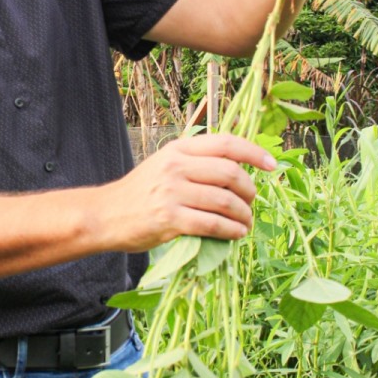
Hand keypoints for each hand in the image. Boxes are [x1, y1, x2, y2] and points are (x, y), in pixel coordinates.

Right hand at [98, 134, 276, 252]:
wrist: (105, 215)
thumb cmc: (140, 193)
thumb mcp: (164, 165)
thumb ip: (195, 163)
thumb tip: (238, 171)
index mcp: (178, 149)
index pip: (226, 143)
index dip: (254, 153)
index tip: (272, 165)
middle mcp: (177, 166)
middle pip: (231, 173)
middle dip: (250, 191)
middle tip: (252, 203)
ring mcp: (172, 192)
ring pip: (225, 201)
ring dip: (244, 215)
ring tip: (246, 223)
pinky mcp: (170, 219)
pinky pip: (213, 224)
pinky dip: (231, 231)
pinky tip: (235, 234)